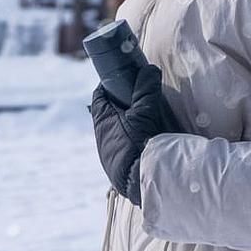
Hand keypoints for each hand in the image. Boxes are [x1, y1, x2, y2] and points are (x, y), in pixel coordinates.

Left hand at [90, 63, 181, 205]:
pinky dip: (133, 137)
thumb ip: (146, 89)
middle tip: (140, 94)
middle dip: (122, 101)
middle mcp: (102, 134)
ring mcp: (110, 151)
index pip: (100, 94)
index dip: (110, 83)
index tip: (124, 75)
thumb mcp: (143, 112)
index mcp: (101, 119)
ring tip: (147, 116)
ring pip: (117, 128)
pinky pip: (125, 144)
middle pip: (109, 111)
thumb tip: (150, 69)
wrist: (139, 181)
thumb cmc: (137, 143)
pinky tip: (148, 137)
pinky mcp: (120, 164)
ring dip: (129, 121)